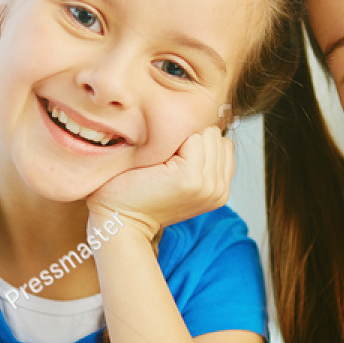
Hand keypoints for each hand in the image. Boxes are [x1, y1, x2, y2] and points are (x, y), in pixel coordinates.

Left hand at [86, 124, 233, 241]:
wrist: (119, 217)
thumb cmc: (140, 193)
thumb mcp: (180, 177)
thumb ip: (200, 158)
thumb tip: (205, 125)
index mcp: (219, 190)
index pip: (224, 144)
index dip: (198, 142)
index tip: (174, 158)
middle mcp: (218, 190)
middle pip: (216, 136)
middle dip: (191, 138)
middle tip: (166, 160)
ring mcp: (207, 185)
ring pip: (206, 135)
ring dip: (182, 139)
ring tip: (162, 161)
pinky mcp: (190, 178)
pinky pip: (193, 138)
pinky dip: (173, 141)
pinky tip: (157, 161)